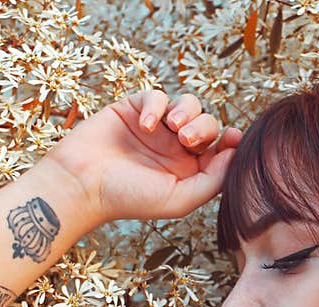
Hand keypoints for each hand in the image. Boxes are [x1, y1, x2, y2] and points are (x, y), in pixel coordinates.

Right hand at [43, 90, 242, 225]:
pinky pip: (156, 96)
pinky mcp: (133, 109)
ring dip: (188, 112)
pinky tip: (146, 124)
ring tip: (174, 128)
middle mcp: (175, 148)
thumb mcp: (180, 199)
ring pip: (188, 104)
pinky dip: (156, 105)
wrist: (82, 184)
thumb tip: (235, 154)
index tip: (233, 137)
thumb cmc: (129, 198)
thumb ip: (213, 180)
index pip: (220, 149)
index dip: (230, 140)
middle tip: (188, 140)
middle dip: (205, 127)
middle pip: (207, 124)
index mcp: (189, 170)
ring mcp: (156, 128)